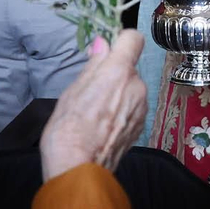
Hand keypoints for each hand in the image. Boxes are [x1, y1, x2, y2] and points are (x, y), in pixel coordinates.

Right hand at [40, 30, 149, 179]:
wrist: (78, 169)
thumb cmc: (68, 130)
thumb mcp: (73, 90)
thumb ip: (93, 65)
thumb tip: (103, 44)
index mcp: (118, 72)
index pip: (133, 39)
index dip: (121, 40)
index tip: (108, 49)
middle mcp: (136, 86)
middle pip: (129, 68)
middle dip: (114, 74)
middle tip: (91, 91)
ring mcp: (141, 107)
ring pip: (131, 89)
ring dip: (118, 94)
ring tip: (95, 113)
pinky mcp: (141, 125)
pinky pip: (133, 107)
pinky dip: (121, 111)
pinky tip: (103, 125)